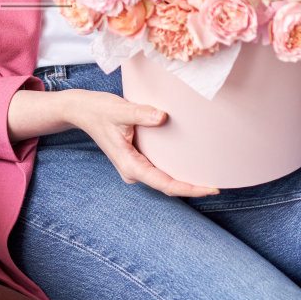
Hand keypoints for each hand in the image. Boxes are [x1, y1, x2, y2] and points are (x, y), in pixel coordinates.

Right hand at [65, 89, 218, 198]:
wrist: (81, 110)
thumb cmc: (98, 110)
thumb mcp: (118, 110)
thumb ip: (140, 113)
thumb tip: (162, 116)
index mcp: (129, 165)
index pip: (165, 184)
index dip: (189, 188)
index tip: (211, 189)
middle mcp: (133, 171)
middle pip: (168, 186)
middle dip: (192, 188)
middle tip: (219, 186)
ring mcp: (135, 166)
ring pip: (164, 180)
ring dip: (185, 180)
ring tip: (211, 178)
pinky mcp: (137, 159)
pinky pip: (160, 170)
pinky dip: (177, 170)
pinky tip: (192, 165)